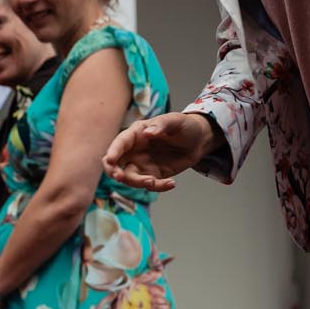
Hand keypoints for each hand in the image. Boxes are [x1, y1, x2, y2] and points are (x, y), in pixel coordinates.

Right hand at [102, 112, 217, 193]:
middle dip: (114, 172)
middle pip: (116, 164)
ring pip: (130, 178)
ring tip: (154, 182)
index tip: (110, 160)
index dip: (113, 151)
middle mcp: (134, 150)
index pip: (120, 143)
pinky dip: (158, 187)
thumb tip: (148, 133)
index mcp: (137, 134)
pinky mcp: (152, 175)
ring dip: (138, 182)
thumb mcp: (175, 121)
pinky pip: (149, 185)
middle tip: (120, 177)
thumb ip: (161, 125)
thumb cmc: (185, 126)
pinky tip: (171, 183)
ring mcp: (141, 164)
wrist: (199, 141)